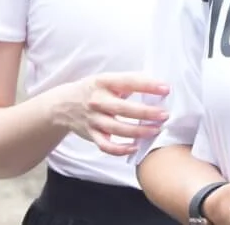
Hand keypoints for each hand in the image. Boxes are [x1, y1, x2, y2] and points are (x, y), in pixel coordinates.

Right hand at [50, 72, 169, 156]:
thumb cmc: (93, 90)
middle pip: (124, 109)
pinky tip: (135, 147)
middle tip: (164, 114)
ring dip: (139, 131)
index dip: (148, 85)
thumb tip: (156, 85)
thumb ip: (128, 82)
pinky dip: (121, 149)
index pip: (128, 82)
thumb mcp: (107, 80)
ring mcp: (93, 119)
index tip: (166, 89)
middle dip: (146, 112)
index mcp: (103, 82)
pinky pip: (106, 146)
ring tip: (155, 130)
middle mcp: (97, 100)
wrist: (63, 104)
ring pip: (117, 129)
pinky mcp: (91, 135)